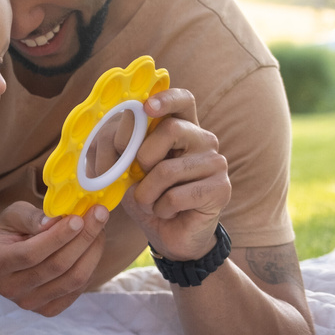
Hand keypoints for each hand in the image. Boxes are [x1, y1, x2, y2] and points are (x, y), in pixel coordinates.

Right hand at [0, 200, 108, 315]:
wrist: (0, 261)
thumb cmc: (8, 233)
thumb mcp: (11, 216)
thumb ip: (31, 217)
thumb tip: (57, 221)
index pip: (32, 253)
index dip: (58, 236)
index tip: (79, 218)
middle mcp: (10, 288)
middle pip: (57, 267)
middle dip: (83, 239)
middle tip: (99, 215)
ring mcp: (29, 303)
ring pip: (72, 280)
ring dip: (92, 252)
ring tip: (99, 229)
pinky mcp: (47, 310)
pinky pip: (77, 290)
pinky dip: (89, 267)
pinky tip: (91, 248)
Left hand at [123, 88, 231, 260]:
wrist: (168, 236)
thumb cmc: (147, 196)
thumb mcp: (124, 171)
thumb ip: (118, 150)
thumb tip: (113, 136)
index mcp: (181, 127)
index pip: (182, 100)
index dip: (166, 99)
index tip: (147, 106)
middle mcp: (203, 139)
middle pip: (171, 129)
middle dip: (143, 156)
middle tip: (139, 175)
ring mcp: (216, 163)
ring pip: (168, 169)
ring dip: (147, 192)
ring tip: (151, 201)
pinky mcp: (221, 189)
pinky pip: (177, 195)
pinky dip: (161, 207)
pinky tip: (168, 212)